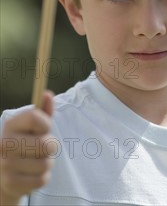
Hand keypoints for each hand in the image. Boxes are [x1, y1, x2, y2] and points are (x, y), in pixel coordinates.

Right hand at [0, 91, 54, 205]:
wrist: (3, 174)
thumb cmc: (24, 143)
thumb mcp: (33, 126)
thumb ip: (42, 111)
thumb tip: (47, 94)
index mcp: (11, 125)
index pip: (34, 117)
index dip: (46, 123)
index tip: (44, 129)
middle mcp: (5, 143)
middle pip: (45, 144)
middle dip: (51, 147)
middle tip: (43, 148)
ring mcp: (6, 165)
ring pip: (45, 163)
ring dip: (47, 163)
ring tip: (37, 161)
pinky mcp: (11, 183)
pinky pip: (41, 179)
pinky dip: (42, 177)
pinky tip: (32, 173)